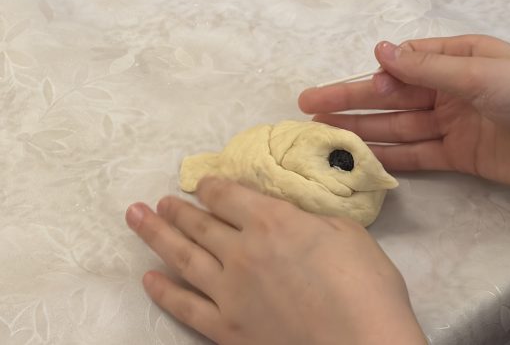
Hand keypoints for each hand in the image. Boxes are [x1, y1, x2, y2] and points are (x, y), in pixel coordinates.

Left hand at [125, 178, 425, 344]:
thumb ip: (309, 219)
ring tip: (138, 219)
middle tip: (158, 202)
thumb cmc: (366, 286)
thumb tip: (292, 218)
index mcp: (273, 220)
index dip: (212, 186)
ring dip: (157, 236)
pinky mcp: (226, 329)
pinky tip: (148, 279)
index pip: (229, 195)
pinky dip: (163, 292)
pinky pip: (185, 306)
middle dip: (176, 210)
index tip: (202, 184)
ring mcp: (230, 292)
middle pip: (199, 224)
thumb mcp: (346, 233)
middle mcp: (242, 251)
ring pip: (182, 258)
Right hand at [299, 35, 509, 201]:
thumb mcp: (479, 73)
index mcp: (456, 59)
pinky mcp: (459, 156)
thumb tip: (378, 50)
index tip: (341, 87)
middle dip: (352, 101)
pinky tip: (358, 158)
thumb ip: (426, 68)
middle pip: (392, 96)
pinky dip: (389, 157)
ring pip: (398, 126)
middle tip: (307, 106)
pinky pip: (417, 154)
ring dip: (362, 129)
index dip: (371, 76)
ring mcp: (452, 124)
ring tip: (321, 133)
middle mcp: (449, 89)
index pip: (403, 63)